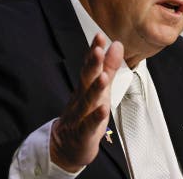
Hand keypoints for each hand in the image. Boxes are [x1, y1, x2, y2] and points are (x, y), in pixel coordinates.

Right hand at [50, 33, 122, 171]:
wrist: (66, 147)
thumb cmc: (85, 115)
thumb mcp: (99, 89)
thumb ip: (108, 67)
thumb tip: (116, 44)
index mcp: (85, 87)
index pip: (89, 66)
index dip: (94, 51)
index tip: (99, 36)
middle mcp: (81, 99)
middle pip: (86, 80)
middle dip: (92, 64)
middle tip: (98, 49)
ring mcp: (80, 116)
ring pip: (87, 101)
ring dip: (95, 89)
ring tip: (103, 77)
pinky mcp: (82, 134)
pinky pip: (88, 125)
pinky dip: (95, 118)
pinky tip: (103, 110)